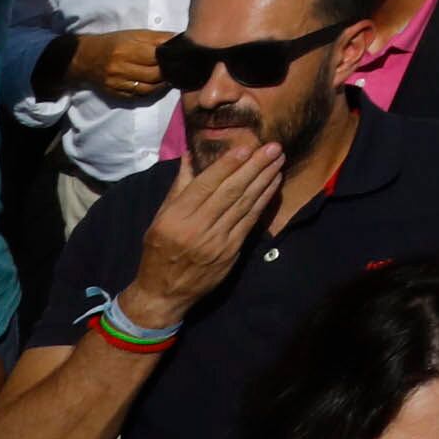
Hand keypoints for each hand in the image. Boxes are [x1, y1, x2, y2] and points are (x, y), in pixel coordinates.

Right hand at [73, 29, 172, 103]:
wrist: (85, 58)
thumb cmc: (113, 42)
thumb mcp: (134, 34)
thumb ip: (157, 38)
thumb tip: (179, 39)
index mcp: (126, 49)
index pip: (156, 57)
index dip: (170, 57)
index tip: (180, 56)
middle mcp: (121, 68)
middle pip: (154, 75)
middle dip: (168, 72)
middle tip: (178, 69)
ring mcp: (117, 83)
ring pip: (148, 89)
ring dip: (163, 85)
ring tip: (170, 78)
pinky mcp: (115, 94)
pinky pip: (138, 96)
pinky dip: (151, 92)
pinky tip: (157, 86)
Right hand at [120, 138, 284, 324]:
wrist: (164, 292)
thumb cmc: (159, 250)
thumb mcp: (160, 217)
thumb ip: (179, 186)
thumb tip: (191, 153)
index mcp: (175, 218)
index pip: (206, 185)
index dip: (227, 165)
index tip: (246, 146)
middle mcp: (197, 229)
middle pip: (231, 192)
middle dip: (255, 167)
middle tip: (274, 147)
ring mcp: (217, 242)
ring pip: (245, 205)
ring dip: (265, 180)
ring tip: (278, 160)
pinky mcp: (232, 252)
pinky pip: (251, 221)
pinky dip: (264, 200)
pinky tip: (273, 183)